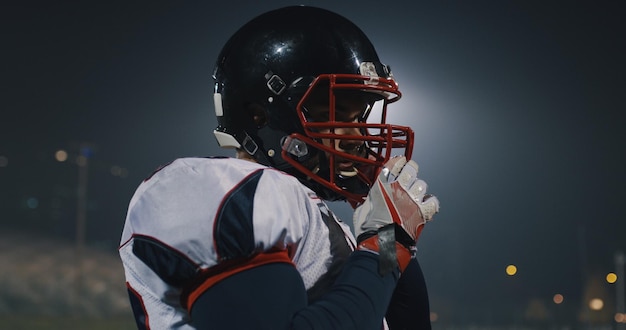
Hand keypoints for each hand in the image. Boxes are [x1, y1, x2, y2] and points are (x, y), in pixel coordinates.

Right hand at [353, 156, 438, 272]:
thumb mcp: (362, 209)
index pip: (393, 165)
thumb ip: (370, 199)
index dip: (398, 161)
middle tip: (411, 171)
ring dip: (418, 187)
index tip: (400, 161)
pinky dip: (430, 201)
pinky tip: (427, 203)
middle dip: (411, 169)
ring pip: (421, 184)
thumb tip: (371, 199)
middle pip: (411, 170)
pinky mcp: (421, 213)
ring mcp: (411, 200)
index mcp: (382, 187)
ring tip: (416, 192)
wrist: (381, 245)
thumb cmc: (368, 229)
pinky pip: (432, 201)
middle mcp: (398, 190)